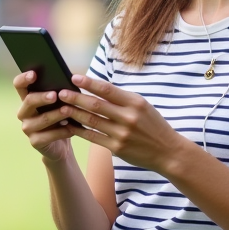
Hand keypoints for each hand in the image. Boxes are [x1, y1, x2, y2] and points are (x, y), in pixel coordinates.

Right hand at [13, 70, 73, 163]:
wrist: (61, 144)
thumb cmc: (61, 118)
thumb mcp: (60, 104)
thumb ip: (60, 92)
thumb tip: (69, 79)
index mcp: (28, 99)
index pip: (19, 85)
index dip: (24, 79)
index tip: (34, 74)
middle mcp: (24, 113)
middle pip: (29, 101)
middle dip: (42, 97)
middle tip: (54, 95)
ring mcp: (27, 128)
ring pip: (41, 119)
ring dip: (56, 114)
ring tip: (68, 111)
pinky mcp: (35, 141)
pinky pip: (48, 136)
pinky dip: (62, 132)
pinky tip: (71, 128)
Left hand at [57, 75, 183, 171]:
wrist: (168, 152)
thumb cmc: (154, 125)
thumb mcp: (143, 106)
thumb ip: (122, 99)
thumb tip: (97, 88)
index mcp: (135, 102)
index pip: (107, 89)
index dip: (89, 83)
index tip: (74, 77)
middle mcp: (128, 117)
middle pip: (96, 105)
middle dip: (76, 98)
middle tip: (60, 92)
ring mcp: (121, 134)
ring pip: (91, 121)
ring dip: (74, 114)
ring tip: (61, 107)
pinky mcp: (117, 148)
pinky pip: (93, 137)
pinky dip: (80, 131)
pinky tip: (70, 126)